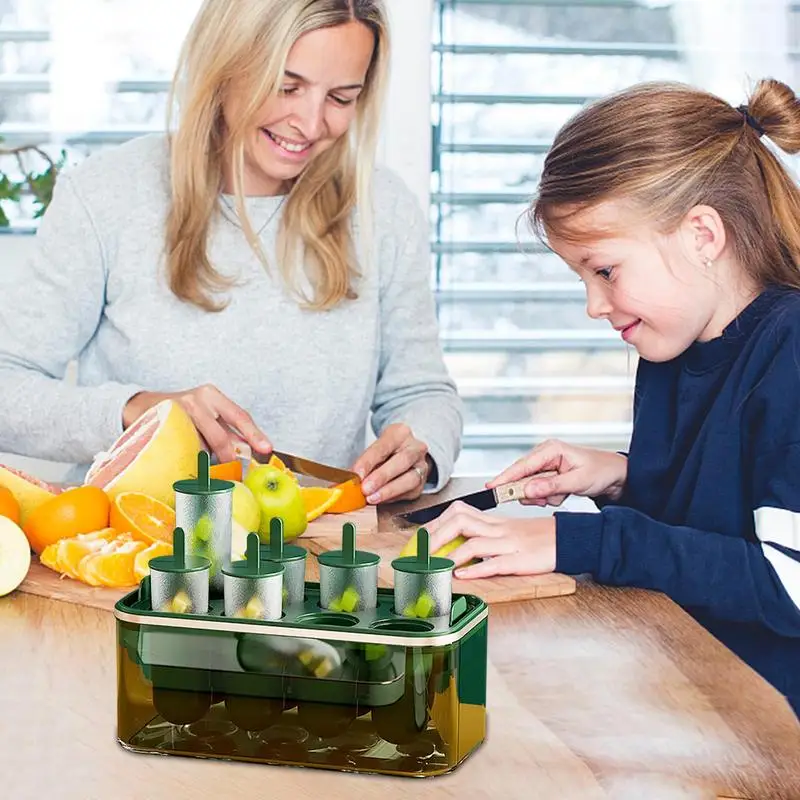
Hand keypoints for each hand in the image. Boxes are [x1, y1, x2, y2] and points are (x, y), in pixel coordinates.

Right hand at [123, 385, 271, 463]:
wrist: (142, 405)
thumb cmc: (182, 413)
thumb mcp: (207, 415)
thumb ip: (227, 431)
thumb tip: (248, 451)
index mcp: (213, 396)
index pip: (240, 416)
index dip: (255, 434)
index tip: (266, 449)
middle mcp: (197, 400)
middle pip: (221, 436)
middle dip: (229, 457)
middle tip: (233, 471)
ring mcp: (178, 412)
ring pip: (201, 446)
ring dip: (206, 461)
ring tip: (207, 468)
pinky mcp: (162, 425)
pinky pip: (182, 449)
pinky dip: (190, 460)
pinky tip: (190, 464)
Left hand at [352, 423, 430, 504]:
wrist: (402, 454)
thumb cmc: (385, 451)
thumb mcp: (374, 449)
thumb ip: (365, 462)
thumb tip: (351, 480)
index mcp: (400, 433)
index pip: (384, 446)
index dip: (369, 461)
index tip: (357, 474)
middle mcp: (416, 447)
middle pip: (402, 460)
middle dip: (382, 476)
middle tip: (365, 488)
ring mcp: (422, 465)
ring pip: (411, 479)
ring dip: (389, 490)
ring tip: (372, 498)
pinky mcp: (422, 483)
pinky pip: (410, 492)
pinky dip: (393, 498)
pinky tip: (380, 500)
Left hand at [424, 501, 556, 578]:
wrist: (568, 538)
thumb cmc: (538, 536)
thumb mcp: (508, 529)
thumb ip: (484, 532)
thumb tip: (456, 540)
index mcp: (494, 521)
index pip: (458, 512)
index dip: (435, 523)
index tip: (419, 536)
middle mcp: (499, 529)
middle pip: (460, 522)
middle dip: (435, 536)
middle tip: (419, 552)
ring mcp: (510, 544)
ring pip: (475, 543)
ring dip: (450, 554)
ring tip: (433, 566)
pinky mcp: (521, 561)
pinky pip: (496, 564)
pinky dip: (476, 570)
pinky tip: (461, 576)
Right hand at [488, 439, 627, 506]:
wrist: (616, 476)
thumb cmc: (601, 471)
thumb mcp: (578, 481)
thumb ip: (552, 486)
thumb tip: (528, 490)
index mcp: (550, 449)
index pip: (522, 465)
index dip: (505, 477)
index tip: (492, 488)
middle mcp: (545, 455)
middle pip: (522, 477)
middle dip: (532, 492)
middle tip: (545, 499)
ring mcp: (545, 465)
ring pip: (530, 487)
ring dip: (543, 496)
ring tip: (561, 495)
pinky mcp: (548, 475)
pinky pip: (538, 491)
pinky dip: (548, 497)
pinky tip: (562, 494)